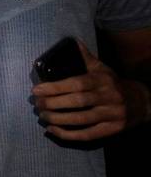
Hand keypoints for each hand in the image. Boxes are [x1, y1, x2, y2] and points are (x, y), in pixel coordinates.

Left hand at [31, 40, 147, 141]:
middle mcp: (108, 97)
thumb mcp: (102, 69)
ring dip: (57, 119)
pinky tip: (52, 130)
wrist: (142, 102)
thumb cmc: (114, 84)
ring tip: (42, 116)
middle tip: (36, 104)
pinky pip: (88, 135)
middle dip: (53, 104)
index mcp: (102, 80)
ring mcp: (112, 115)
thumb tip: (72, 41)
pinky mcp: (112, 129)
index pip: (77, 83)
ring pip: (81, 119)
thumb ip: (85, 58)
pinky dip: (68, 134)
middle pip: (77, 102)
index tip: (37, 90)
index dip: (55, 87)